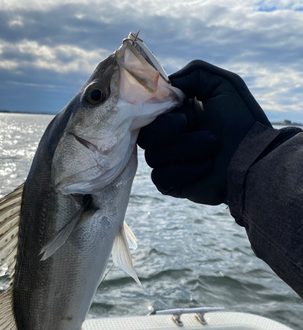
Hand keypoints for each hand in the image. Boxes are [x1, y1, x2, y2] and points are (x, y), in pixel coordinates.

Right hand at [137, 60, 271, 204]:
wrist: (253, 159)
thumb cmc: (242, 122)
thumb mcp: (224, 84)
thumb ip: (194, 73)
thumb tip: (167, 84)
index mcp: (177, 115)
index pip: (148, 112)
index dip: (157, 109)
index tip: (178, 105)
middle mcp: (170, 139)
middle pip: (146, 135)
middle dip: (168, 128)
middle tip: (190, 124)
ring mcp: (169, 163)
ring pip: (153, 156)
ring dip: (186, 149)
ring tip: (212, 147)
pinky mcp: (171, 185)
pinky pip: (160, 177)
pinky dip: (184, 171)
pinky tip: (206, 166)